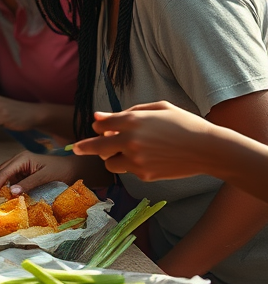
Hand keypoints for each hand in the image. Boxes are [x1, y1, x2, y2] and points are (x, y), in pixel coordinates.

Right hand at [0, 150, 95, 196]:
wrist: (72, 169)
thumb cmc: (60, 170)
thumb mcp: (44, 177)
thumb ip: (28, 183)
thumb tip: (11, 192)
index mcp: (22, 158)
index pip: (4, 171)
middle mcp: (19, 160)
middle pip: (1, 172)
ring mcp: (20, 167)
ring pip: (5, 176)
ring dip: (0, 186)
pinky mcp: (23, 173)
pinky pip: (12, 180)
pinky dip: (8, 188)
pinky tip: (6, 196)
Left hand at [72, 101, 213, 180]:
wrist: (208, 149)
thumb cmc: (184, 123)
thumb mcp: (158, 108)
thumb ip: (127, 112)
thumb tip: (99, 117)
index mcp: (133, 120)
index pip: (101, 125)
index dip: (98, 126)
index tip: (97, 128)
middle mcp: (130, 140)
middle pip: (96, 147)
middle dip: (83, 147)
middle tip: (75, 149)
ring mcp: (136, 160)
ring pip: (110, 163)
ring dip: (111, 158)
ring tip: (123, 152)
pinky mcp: (144, 175)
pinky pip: (128, 171)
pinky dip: (132, 165)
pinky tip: (149, 159)